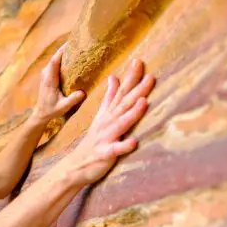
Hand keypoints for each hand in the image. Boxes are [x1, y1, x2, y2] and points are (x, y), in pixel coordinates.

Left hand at [30, 43, 85, 125]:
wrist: (41, 113)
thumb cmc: (51, 110)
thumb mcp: (63, 107)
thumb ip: (72, 100)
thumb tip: (83, 93)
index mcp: (49, 80)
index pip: (54, 62)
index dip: (61, 52)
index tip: (69, 43)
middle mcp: (46, 74)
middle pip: (55, 57)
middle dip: (64, 49)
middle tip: (77, 41)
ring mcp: (45, 74)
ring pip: (54, 59)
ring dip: (63, 53)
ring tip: (75, 47)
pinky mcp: (47, 75)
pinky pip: (54, 63)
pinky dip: (62, 59)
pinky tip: (71, 57)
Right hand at [60, 58, 154, 185]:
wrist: (75, 166)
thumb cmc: (93, 142)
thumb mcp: (101, 116)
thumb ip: (109, 97)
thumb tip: (114, 77)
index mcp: (107, 114)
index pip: (120, 92)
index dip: (130, 77)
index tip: (139, 60)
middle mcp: (107, 123)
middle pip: (124, 104)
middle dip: (137, 90)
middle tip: (150, 76)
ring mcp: (105, 138)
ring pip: (120, 124)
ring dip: (132, 113)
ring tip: (143, 102)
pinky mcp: (104, 154)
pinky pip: (114, 150)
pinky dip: (123, 146)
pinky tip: (133, 142)